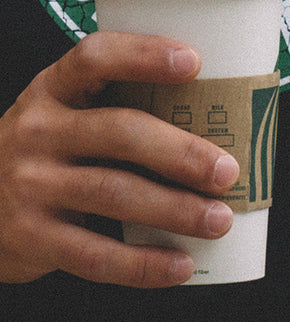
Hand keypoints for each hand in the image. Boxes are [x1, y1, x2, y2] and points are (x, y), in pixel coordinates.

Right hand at [0, 32, 239, 287]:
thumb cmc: (45, 149)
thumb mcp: (63, 113)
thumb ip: (116, 106)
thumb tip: (216, 116)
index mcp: (52, 89)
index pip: (95, 57)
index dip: (144, 55)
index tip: (194, 61)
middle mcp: (37, 130)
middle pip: (120, 131)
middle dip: (181, 151)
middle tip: (227, 170)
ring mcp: (30, 185)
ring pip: (114, 193)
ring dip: (175, 210)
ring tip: (219, 219)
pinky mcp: (31, 238)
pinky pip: (96, 255)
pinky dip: (144, 265)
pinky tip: (183, 265)